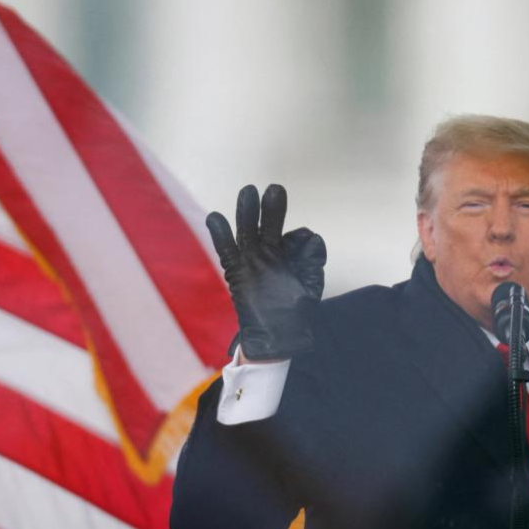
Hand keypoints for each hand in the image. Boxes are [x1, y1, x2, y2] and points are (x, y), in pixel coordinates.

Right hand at [206, 184, 326, 360]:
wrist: (277, 338)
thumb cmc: (295, 314)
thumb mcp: (310, 285)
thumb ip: (312, 261)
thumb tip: (313, 236)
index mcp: (289, 256)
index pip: (296, 238)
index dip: (301, 240)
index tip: (303, 243)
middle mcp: (269, 254)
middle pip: (268, 226)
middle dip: (270, 208)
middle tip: (274, 189)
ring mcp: (251, 261)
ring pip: (247, 231)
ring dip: (247, 212)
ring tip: (248, 192)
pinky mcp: (236, 272)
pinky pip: (226, 250)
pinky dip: (220, 234)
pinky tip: (215, 216)